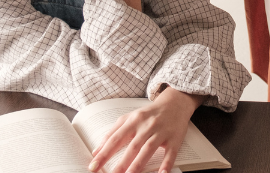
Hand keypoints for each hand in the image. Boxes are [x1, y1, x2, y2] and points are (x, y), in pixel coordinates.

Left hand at [89, 87, 204, 172]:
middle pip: (132, 146)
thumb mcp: (129, 118)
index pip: (116, 138)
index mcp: (134, 121)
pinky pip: (170, 153)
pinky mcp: (174, 139)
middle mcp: (147, 126)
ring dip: (139, 164)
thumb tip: (96, 151)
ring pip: (148, 149)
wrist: (175, 103)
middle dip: (121, 163)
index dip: (104, 153)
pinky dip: (166, 164)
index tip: (93, 166)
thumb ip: (112, 133)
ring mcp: (161, 132)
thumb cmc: (149, 114)